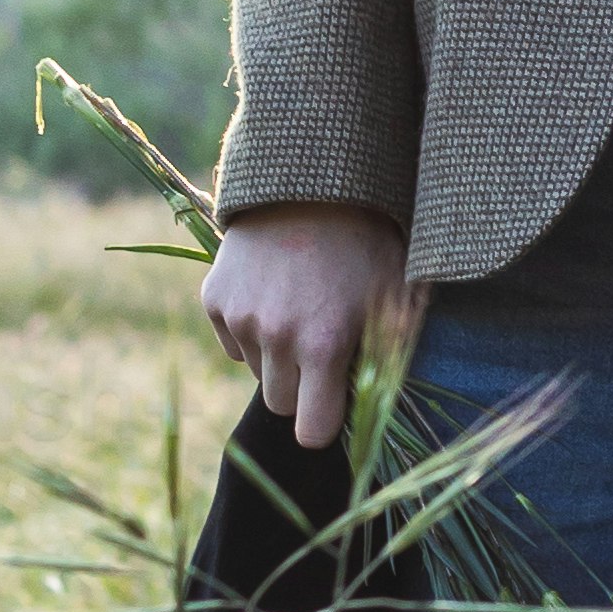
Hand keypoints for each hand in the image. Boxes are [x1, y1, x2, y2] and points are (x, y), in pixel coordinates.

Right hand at [201, 202, 418, 446]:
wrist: (310, 180)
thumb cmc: (366, 241)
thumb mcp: (397, 293)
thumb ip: (392, 351)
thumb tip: (387, 401)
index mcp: (324, 344)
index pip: (312, 431)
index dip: (325, 422)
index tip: (334, 406)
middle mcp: (276, 338)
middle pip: (281, 405)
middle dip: (302, 389)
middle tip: (322, 352)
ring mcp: (240, 318)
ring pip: (257, 371)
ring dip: (277, 356)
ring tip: (301, 310)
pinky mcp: (214, 299)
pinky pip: (233, 341)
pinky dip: (251, 330)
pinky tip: (274, 294)